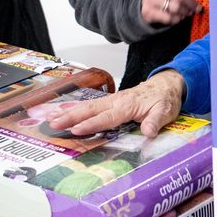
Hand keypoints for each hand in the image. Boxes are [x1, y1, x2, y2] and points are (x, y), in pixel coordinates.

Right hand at [47, 70, 184, 136]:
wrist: (166, 85)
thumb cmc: (165, 99)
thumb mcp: (165, 111)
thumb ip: (156, 121)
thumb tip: (148, 132)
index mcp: (127, 105)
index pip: (107, 117)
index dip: (91, 124)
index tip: (76, 130)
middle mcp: (116, 101)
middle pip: (90, 109)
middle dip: (70, 116)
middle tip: (53, 124)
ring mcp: (111, 100)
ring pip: (86, 106)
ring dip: (68, 112)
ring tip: (50, 118)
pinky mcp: (109, 102)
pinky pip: (89, 106)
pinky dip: (74, 109)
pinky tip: (62, 113)